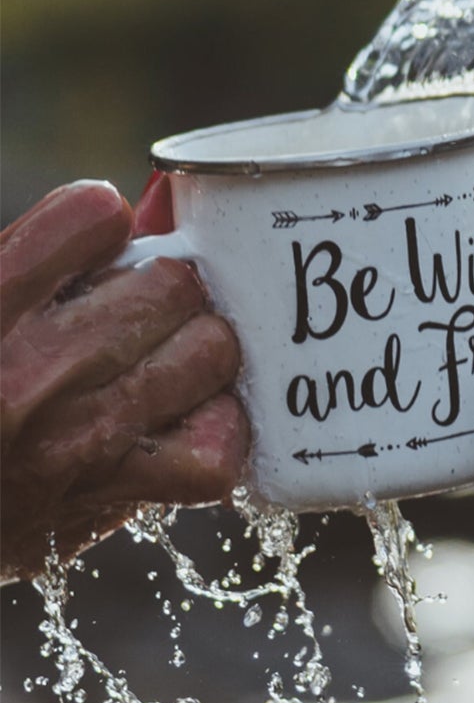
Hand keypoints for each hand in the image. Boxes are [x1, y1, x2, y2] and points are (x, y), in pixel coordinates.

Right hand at [1, 181, 248, 580]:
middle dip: (161, 287)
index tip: (97, 238)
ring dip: (196, 346)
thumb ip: (28, 265)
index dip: (101, 220)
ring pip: (210, 350)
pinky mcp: (113, 490)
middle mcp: (29, 370)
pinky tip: (180, 416)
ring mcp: (78, 435)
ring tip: (160, 357)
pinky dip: (215, 424)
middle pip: (171, 284)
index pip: (92, 215)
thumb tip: (120, 212)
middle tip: (136, 308)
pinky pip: (217, 442)